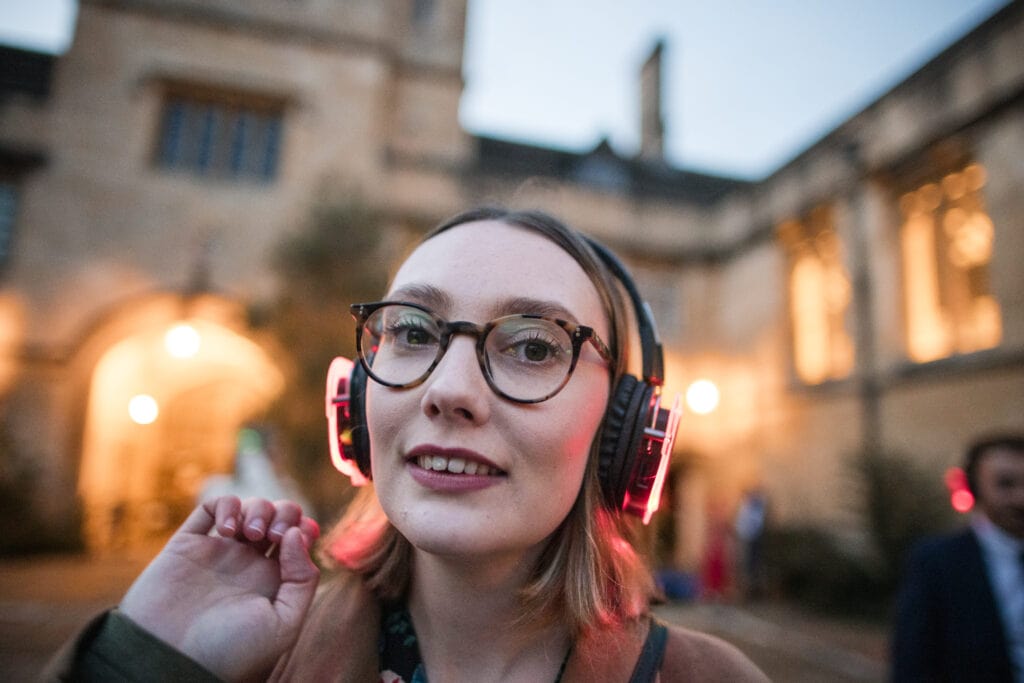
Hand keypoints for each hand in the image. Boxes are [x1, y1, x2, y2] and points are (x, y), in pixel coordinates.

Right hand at [119, 496, 320, 680]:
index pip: (300, 538)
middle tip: (273, 535)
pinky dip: (225, 506)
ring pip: (249, 507)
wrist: (169, 660)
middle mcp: (248, 564)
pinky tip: (226, 528)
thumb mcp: (282, 625)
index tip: (297, 538)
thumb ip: (301, 580)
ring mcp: (218, 553)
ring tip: (249, 534)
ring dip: (258, 508)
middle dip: (284, 513)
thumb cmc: (228, 652)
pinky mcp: (188, 545)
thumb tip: (296, 535)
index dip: (305, 528)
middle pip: (280, 516)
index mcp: (274, 581)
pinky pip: (210, 508)